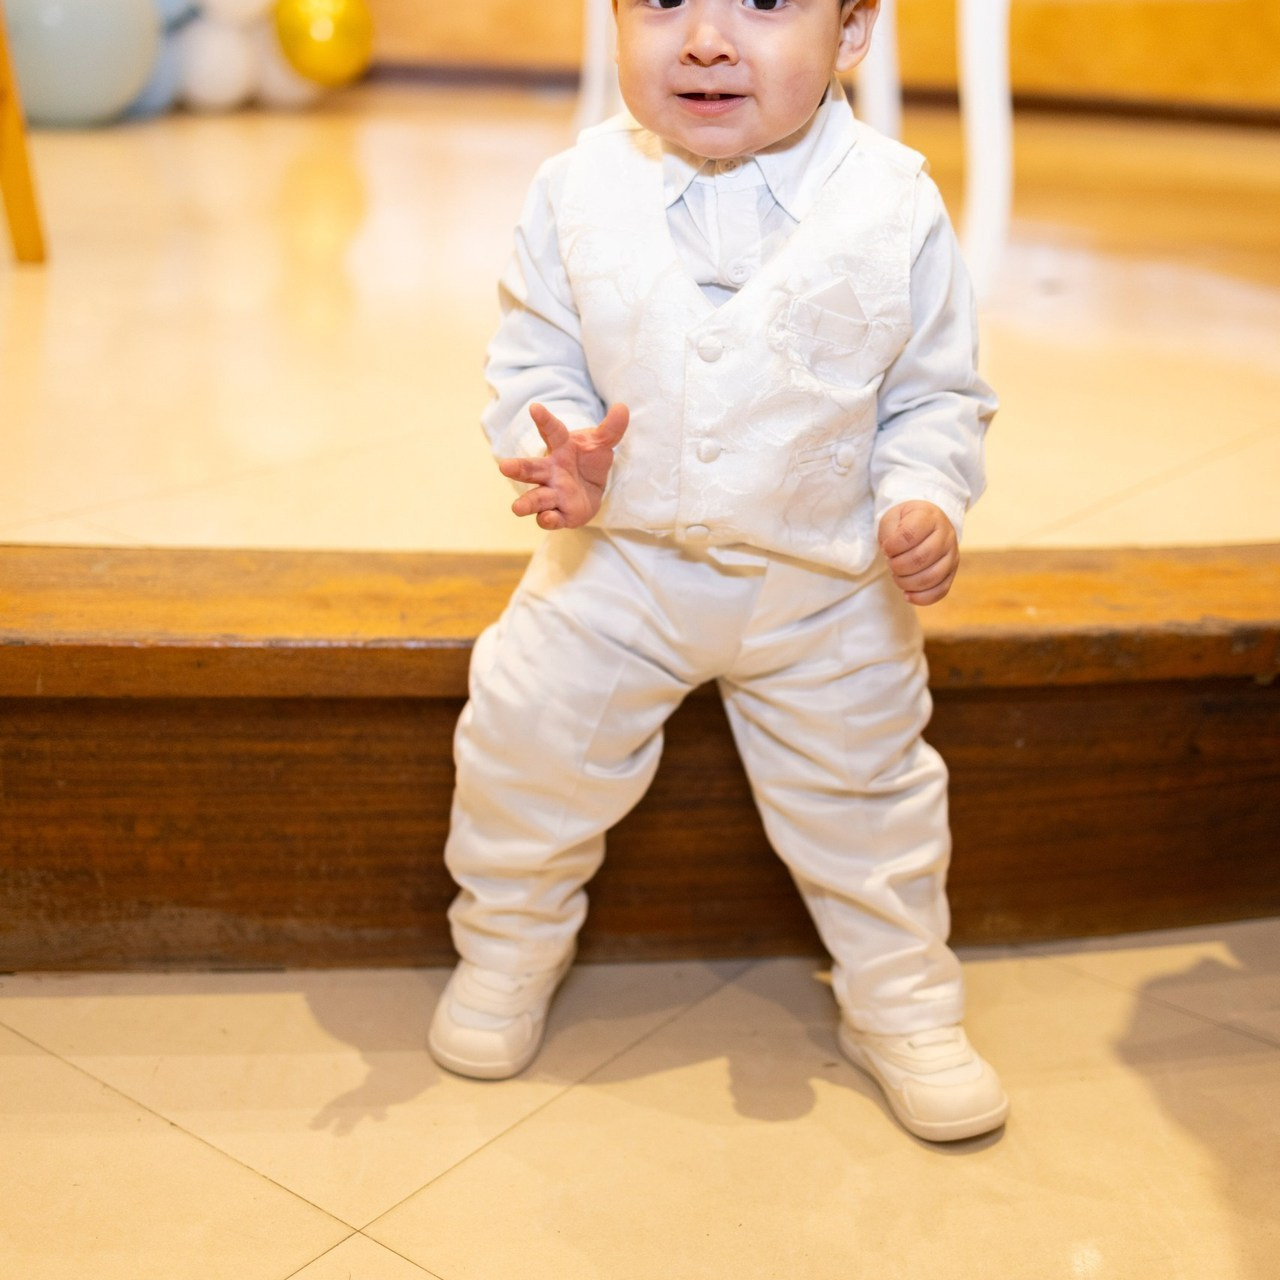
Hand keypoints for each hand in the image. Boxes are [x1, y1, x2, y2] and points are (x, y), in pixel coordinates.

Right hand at [498, 402, 629, 529]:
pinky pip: (550, 518)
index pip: (552, 432)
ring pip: (536, 498)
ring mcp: (553, 494)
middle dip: (519, 468)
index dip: (544, 420)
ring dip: (527, 503)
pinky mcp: (560, 514)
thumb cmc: (589, 461)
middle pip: (532, 469)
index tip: (535, 408)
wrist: (591, 489)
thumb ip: (611, 429)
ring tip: (517, 508)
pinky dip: (548, 519)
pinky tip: (547, 518)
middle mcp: (551, 471)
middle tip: (504, 467)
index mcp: (561, 448)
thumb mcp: (602, 443)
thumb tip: (622, 408)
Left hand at [878, 501, 958, 605]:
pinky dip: (921, 598)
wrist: (926, 523)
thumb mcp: (892, 518)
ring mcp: (952, 555)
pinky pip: (941, 591)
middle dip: (898, 566)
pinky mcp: (952, 572)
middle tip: (890, 563)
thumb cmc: (905, 522)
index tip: (886, 548)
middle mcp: (946, 535)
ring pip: (931, 577)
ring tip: (897, 576)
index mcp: (929, 517)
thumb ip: (889, 532)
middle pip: (921, 558)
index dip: (892, 546)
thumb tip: (891, 554)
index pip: (909, 535)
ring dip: (907, 582)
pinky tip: (907, 595)